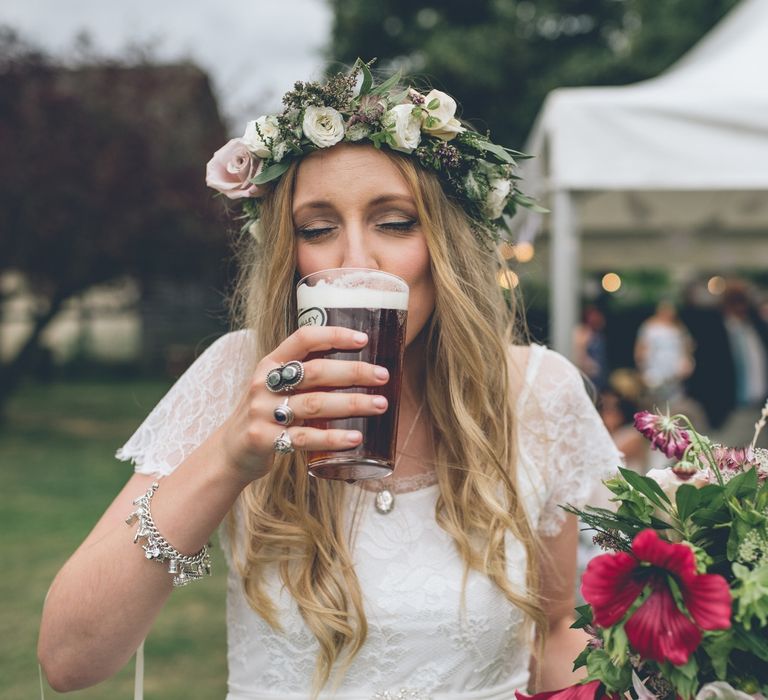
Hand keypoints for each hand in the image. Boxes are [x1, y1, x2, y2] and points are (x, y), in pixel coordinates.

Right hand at [218, 326, 389, 482]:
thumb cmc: (266, 415)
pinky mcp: (264, 439)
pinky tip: (355, 438)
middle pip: (315, 371)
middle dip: (354, 372)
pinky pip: (304, 438)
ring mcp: (262, 412)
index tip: (363, 340)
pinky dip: (332, 438)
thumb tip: (360, 369)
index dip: (333, 335)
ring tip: (380, 405)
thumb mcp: (277, 387)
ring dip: (351, 403)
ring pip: (315, 404)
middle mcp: (265, 384)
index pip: (303, 339)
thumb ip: (306, 377)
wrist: (230, 452)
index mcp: (270, 364)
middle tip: (383, 376)